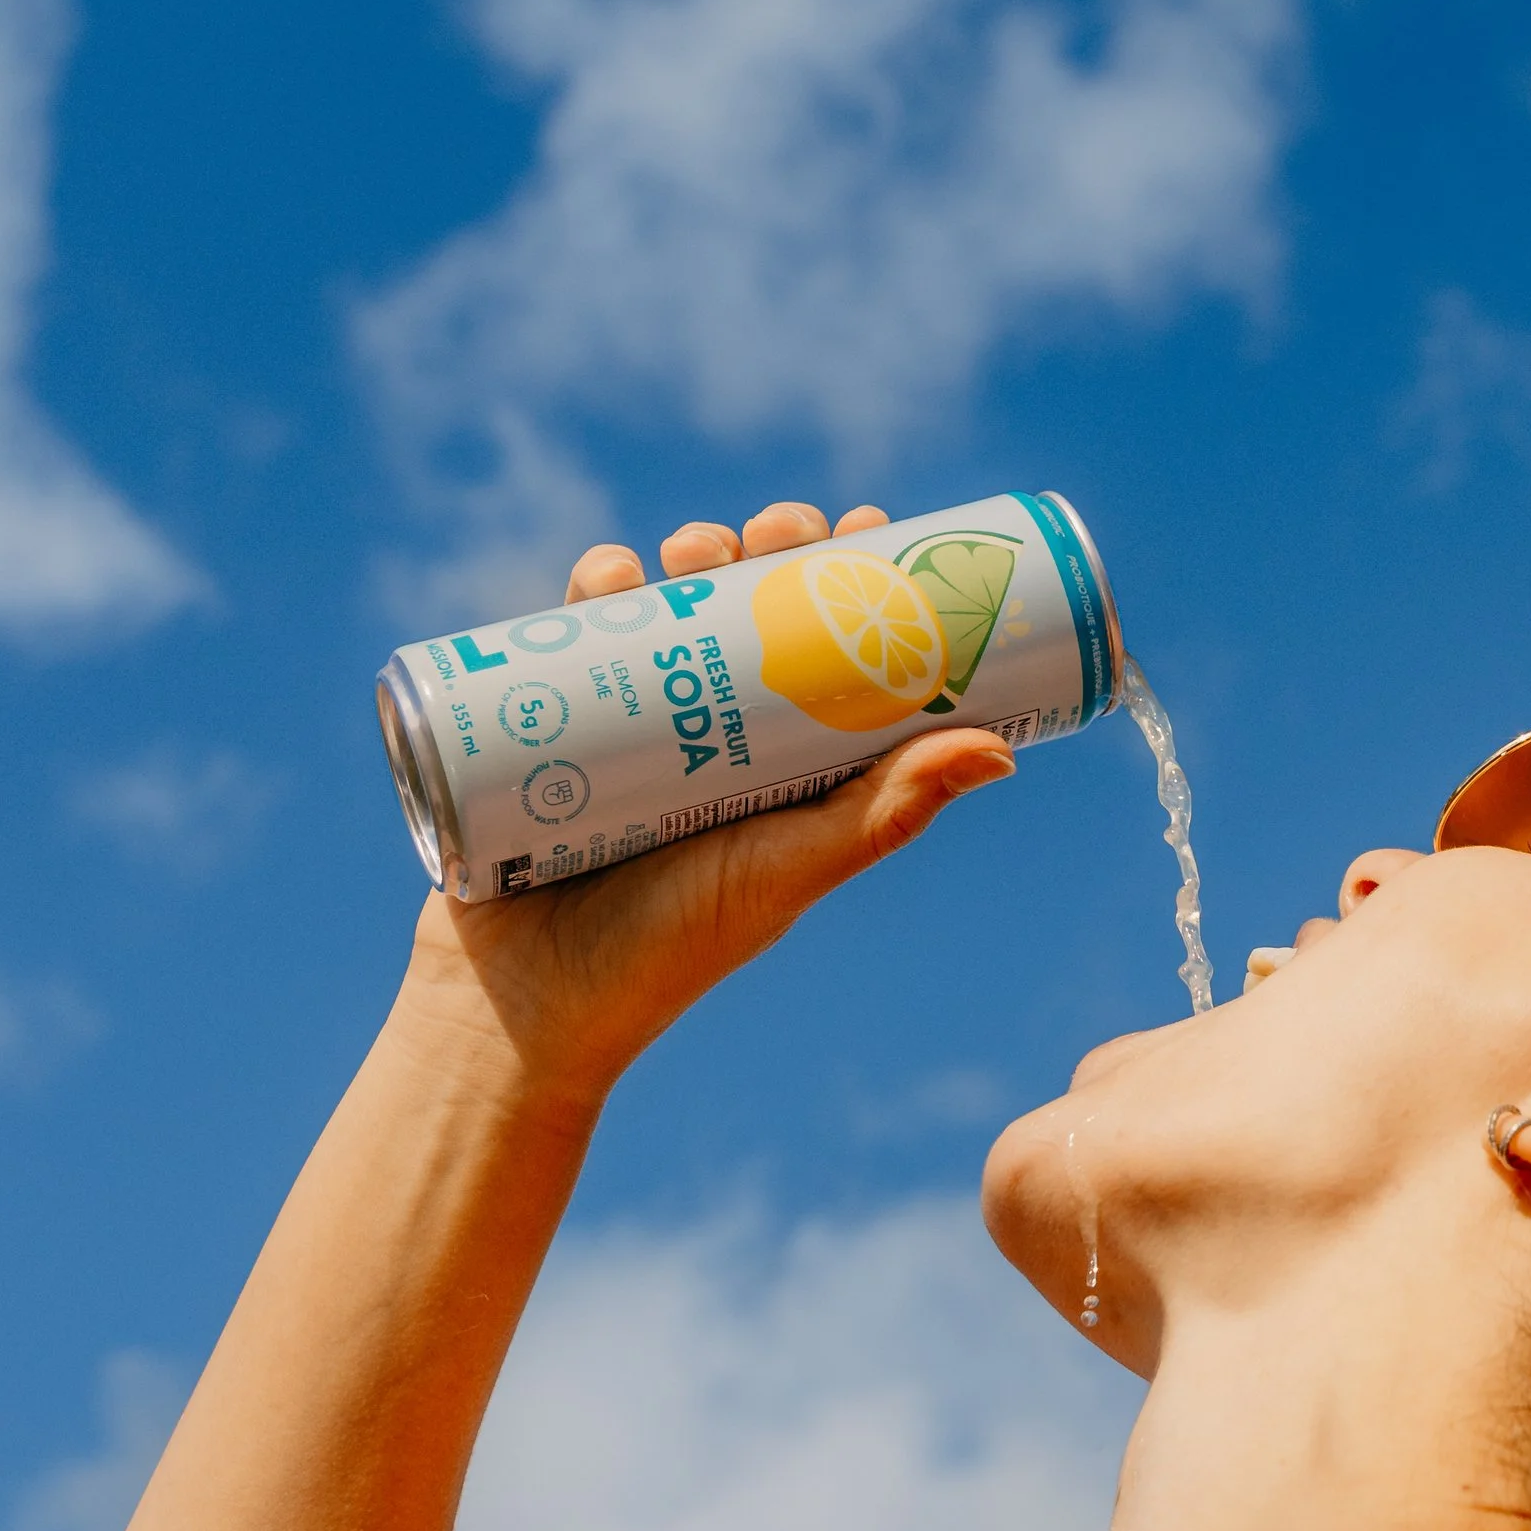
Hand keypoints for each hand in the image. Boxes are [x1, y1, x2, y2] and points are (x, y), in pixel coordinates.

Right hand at [394, 498, 1013, 1108]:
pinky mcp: (550, 719)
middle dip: (768, 546)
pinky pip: (574, 630)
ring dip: (689, 550)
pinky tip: (610, 576)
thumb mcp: (790, 871)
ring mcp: (631, 721)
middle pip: (751, 606)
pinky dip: (595, 585)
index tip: (871, 527)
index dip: (851, 578)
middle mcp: (712, 732)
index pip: (829, 647)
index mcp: (781, 761)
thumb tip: (1004, 748)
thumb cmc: (669, 949)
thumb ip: (885, 815)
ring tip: (696, 554)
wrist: (526, 1002)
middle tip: (777, 535)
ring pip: (669, 602)